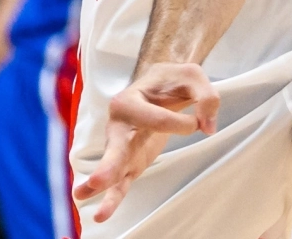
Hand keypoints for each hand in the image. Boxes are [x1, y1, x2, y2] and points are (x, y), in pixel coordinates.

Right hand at [74, 62, 218, 223]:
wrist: (160, 87)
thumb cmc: (173, 83)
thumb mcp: (193, 77)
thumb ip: (206, 97)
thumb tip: (208, 128)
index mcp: (129, 100)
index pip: (157, 120)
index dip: (183, 123)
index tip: (197, 121)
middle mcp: (118, 125)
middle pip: (116, 146)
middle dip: (109, 165)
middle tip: (97, 182)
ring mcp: (120, 148)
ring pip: (113, 168)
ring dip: (103, 184)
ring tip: (83, 195)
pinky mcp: (129, 164)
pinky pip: (120, 184)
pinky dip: (112, 199)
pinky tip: (100, 215)